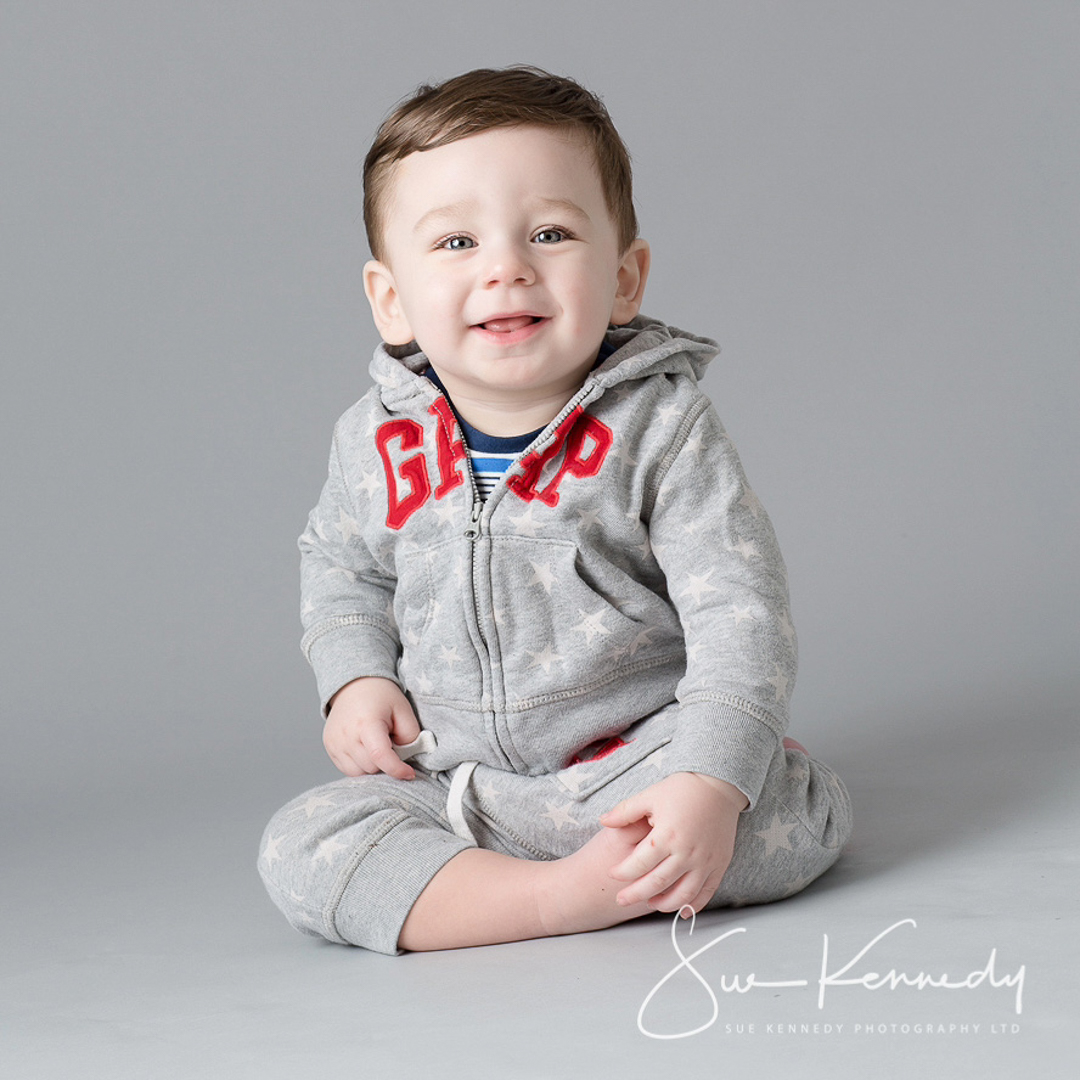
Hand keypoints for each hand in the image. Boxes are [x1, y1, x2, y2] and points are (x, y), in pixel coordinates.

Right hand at [323, 677, 420, 779]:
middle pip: (371, 767)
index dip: (397, 769)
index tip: (409, 773)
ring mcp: (334, 743)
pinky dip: (360, 764)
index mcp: (366, 723)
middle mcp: (346, 735)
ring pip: (359, 773)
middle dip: (385, 761)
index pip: (380, 756)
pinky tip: (365, 747)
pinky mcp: (330, 747)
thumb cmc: (381, 696)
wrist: (355, 684)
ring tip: (376, 744)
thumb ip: (410, 737)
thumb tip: (406, 760)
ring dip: (372, 765)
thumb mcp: (404, 710)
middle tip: (390, 742)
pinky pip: (348, 769)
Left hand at [598, 772, 748, 914]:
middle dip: (636, 894)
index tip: (613, 874)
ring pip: (682, 894)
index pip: (639, 863)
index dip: (623, 872)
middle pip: (657, 883)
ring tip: (649, 903)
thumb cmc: (682, 789)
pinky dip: (694, 905)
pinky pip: (706, 892)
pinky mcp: (719, 864)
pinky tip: (682, 910)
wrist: (718, 785)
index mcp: (666, 835)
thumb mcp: (649, 796)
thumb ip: (625, 812)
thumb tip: (602, 821)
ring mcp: (705, 861)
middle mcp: (686, 853)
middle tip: (621, 899)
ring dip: (664, 904)